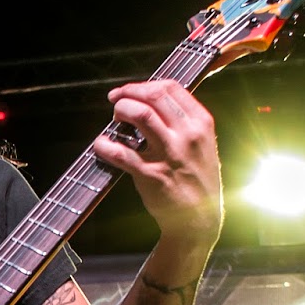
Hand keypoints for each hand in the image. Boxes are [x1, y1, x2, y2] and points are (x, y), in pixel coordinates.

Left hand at [93, 80, 222, 249]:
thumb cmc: (198, 182)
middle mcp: (187, 135)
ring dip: (121, 110)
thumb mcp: (203, 144)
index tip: (131, 91)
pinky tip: (100, 145)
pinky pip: (122, 153)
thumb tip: (153, 104)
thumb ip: (184, 122)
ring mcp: (169, 154)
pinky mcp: (151, 175)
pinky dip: (105, 145)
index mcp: (201, 123)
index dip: (144, 85)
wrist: (198, 220)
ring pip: (140, 114)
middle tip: (116, 101)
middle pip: (154, 96)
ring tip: (114, 120)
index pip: (171, 87)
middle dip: (128, 93)